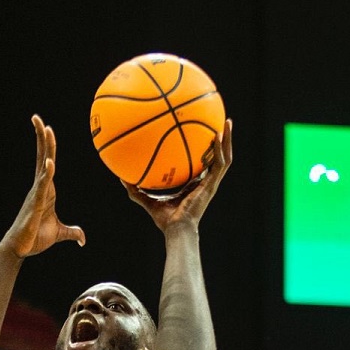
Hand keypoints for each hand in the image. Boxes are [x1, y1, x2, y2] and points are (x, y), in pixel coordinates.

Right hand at [2, 115, 85, 258]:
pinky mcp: (35, 204)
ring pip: (42, 166)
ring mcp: (36, 194)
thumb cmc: (35, 239)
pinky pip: (42, 186)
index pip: (47, 162)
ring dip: (45, 148)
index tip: (46, 128)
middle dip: (41, 138)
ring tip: (45, 129)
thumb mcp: (59, 234)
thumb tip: (83, 239)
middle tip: (38, 119)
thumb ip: (72, 232)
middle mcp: (40, 188)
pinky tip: (50, 162)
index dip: (47, 146)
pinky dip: (47, 174)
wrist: (20, 249)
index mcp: (46, 190)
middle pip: (42, 157)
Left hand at [122, 117, 232, 231]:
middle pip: (217, 157)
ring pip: (225, 157)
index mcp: (194, 184)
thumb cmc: (165, 219)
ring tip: (228, 122)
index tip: (203, 135)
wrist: (176, 228)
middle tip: (222, 121)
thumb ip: (135, 189)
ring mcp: (211, 183)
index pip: (202, 164)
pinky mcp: (212, 185)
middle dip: (222, 140)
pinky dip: (220, 149)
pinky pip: (219, 164)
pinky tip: (218, 136)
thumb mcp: (147, 200)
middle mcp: (205, 182)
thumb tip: (121, 177)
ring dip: (228, 140)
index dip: (204, 150)